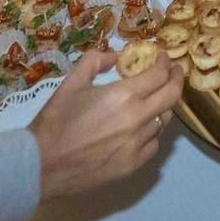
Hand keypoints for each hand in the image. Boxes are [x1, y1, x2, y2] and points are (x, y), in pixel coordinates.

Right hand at [27, 46, 181, 200]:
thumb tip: (116, 56)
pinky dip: (152, 131)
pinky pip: (154, 143)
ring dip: (163, 105)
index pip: (160, 74)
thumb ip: (96, 61)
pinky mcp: (134, 165)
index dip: (166, 63)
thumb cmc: (56, 120)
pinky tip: (143, 127)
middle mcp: (138, 119)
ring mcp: (138, 144)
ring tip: (156, 99)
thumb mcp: (72, 82)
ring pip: (164, 121)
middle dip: (177, 79)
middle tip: (174, 72)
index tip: (164, 58)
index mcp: (124, 95)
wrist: (42, 165)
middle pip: (172, 96)